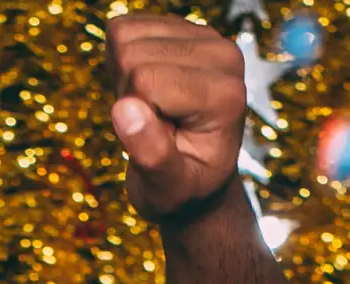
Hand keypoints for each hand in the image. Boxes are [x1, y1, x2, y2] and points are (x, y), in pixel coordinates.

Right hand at [107, 13, 251, 231]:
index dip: (135, 115)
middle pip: (133, 54)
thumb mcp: (168, 190)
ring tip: (153, 109)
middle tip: (156, 125)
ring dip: (126, 77)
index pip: (146, 79)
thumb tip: (126, 110)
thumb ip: (151, 155)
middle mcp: (223, 55)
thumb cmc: (184, 189)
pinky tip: (147, 90)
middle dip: (129, 94)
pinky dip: (123, 59)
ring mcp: (206, 36)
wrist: (197, 178)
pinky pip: (125, 27)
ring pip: (125, 36)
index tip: (161, 140)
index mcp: (226, 95)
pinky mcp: (183, 27)